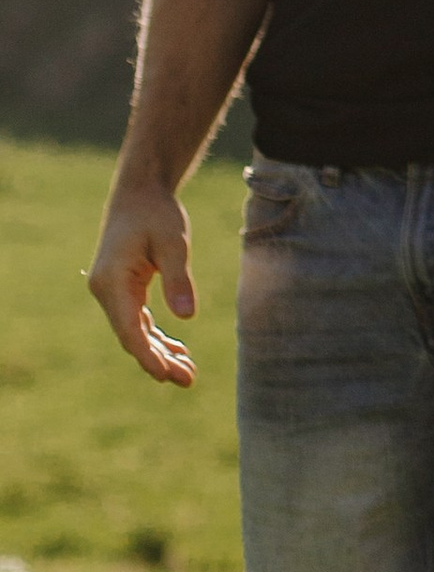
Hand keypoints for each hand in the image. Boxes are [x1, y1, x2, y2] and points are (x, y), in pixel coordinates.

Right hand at [87, 178, 199, 386]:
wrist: (140, 192)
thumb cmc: (156, 213)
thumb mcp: (174, 242)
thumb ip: (179, 278)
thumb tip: (187, 316)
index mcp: (111, 281)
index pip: (128, 329)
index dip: (147, 355)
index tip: (165, 376)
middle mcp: (106, 291)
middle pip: (132, 336)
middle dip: (158, 361)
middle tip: (188, 380)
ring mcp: (112, 291)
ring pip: (135, 332)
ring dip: (159, 352)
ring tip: (188, 373)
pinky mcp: (122, 289)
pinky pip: (138, 320)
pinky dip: (156, 336)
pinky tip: (177, 350)